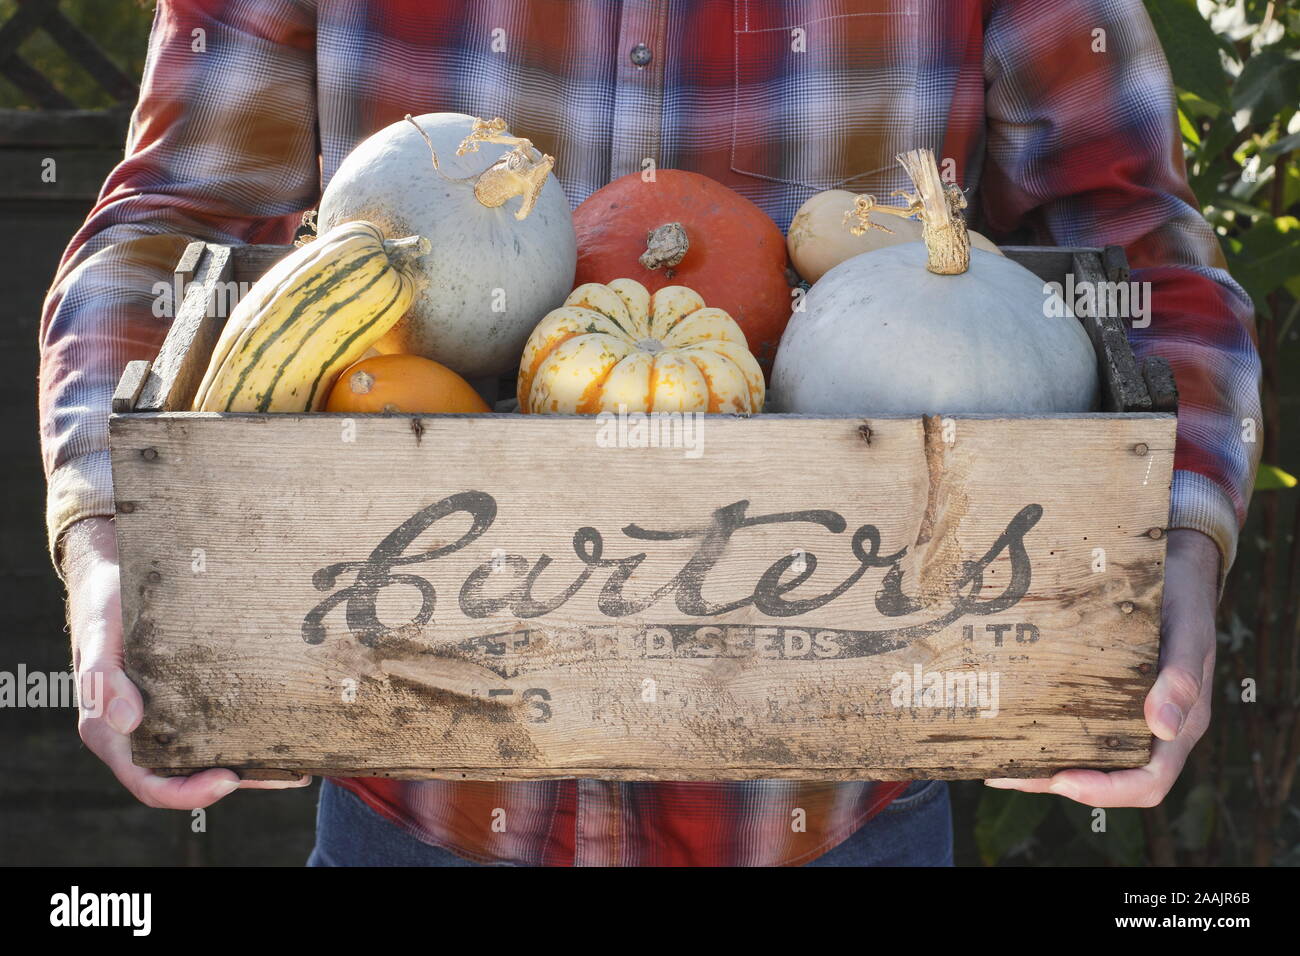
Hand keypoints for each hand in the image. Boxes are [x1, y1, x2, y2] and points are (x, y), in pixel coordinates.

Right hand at [63, 516, 310, 807]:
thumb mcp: (100, 637)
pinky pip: (215, 727)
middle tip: (283, 774)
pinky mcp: (186, 701)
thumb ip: (104, 680)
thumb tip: (128, 722)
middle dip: (234, 782)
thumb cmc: (104, 608)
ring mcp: (166, 720)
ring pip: (206, 757)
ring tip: (298, 767)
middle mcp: (140, 734)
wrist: (115, 580)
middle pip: (186, 777)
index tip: (226, 781)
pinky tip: (283, 733)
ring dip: (250, 767)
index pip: (147, 781)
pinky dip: (246, 736)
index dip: (186, 792)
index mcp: (110, 732)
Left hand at [985, 528, 1219, 806]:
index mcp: (1179, 725)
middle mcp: (1153, 729)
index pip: (1149, 782)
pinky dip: (1047, 731)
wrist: (1176, 569)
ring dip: (1044, 763)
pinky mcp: (1106, 695)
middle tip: (1006, 774)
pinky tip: (1009, 725)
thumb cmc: (1183, 600)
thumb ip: (1180, 679)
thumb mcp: (1187, 634)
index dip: (1106, 791)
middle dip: (1057, 781)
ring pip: (1088, 756)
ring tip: (995, 761)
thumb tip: (1162, 727)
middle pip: (1109, 777)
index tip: (1062, 779)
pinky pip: (1079, 724)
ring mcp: (1128, 714)